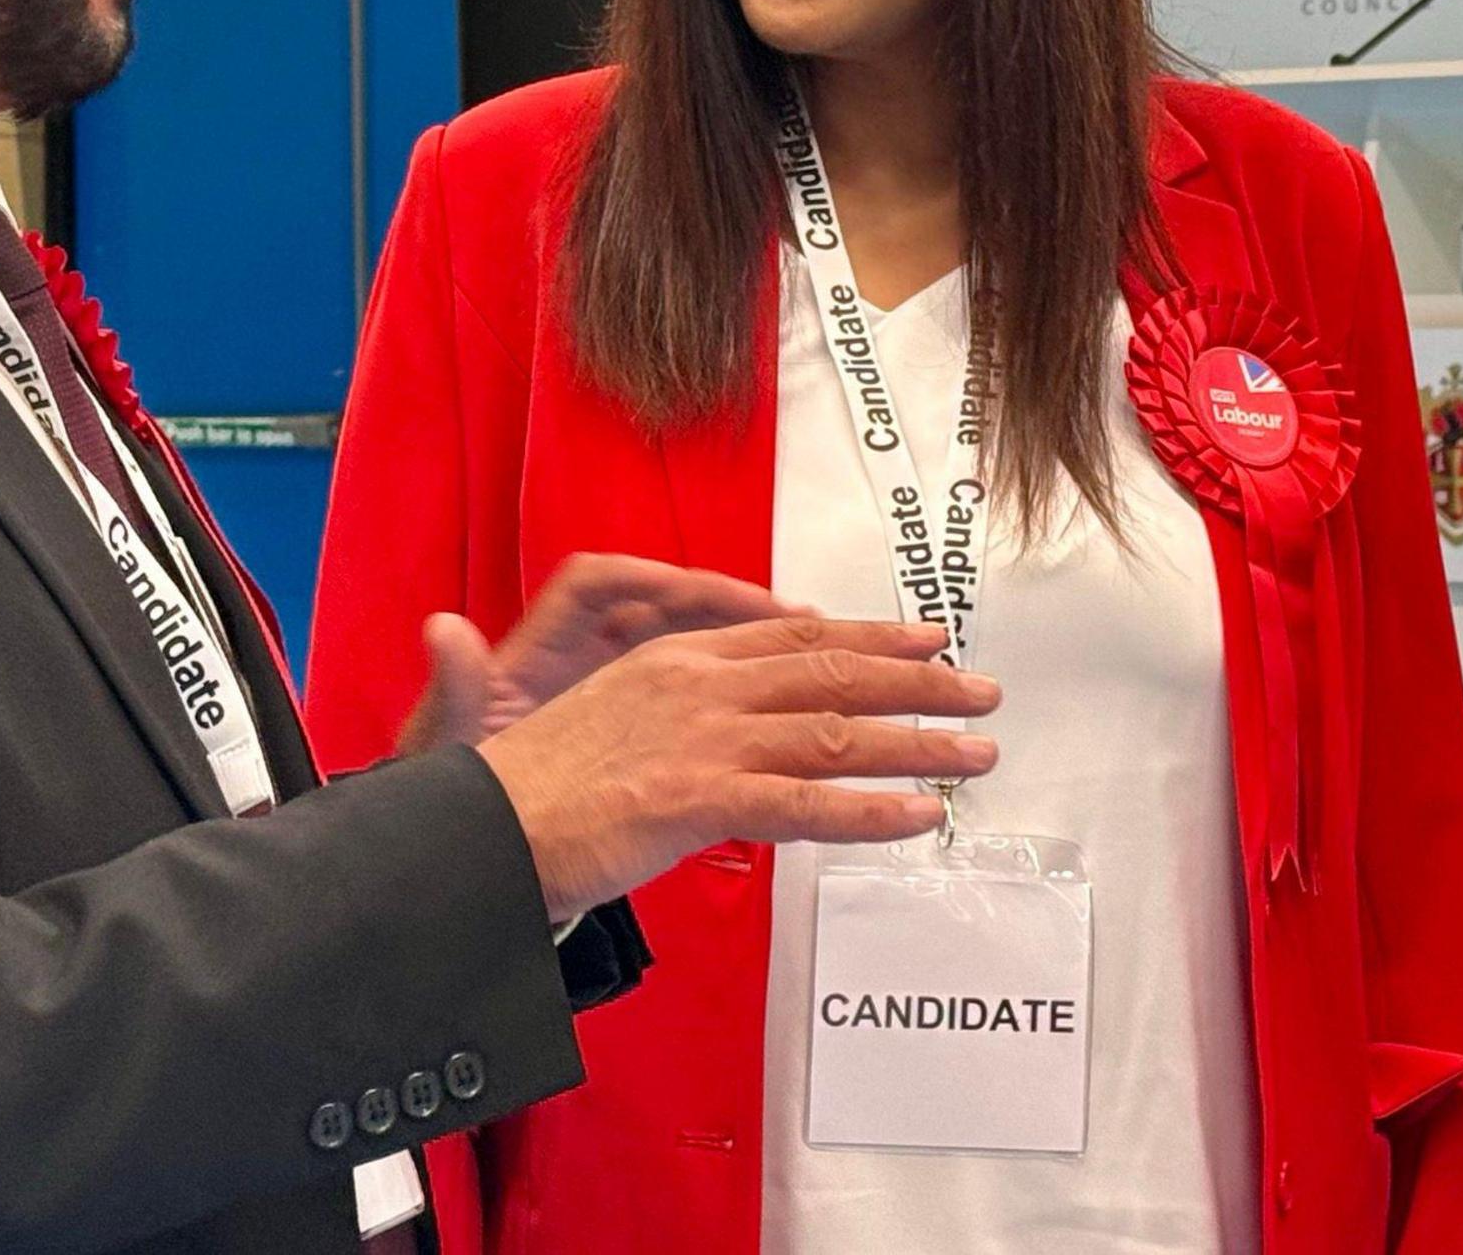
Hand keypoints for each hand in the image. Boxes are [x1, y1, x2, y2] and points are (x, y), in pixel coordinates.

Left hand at [397, 554, 797, 755]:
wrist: (466, 836)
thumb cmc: (458, 788)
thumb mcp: (450, 740)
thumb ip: (455, 686)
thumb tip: (443, 632)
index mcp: (537, 651)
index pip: (599, 586)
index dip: (651, 578)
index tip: (697, 590)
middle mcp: (580, 657)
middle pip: (665, 606)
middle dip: (727, 603)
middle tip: (792, 617)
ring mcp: (611, 690)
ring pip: (690, 645)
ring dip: (745, 639)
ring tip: (810, 647)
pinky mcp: (635, 729)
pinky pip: (696, 692)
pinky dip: (737, 692)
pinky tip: (785, 707)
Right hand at [475, 616, 1000, 921]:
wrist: (480, 826)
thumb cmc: (539, 786)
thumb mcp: (620, 722)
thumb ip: (690, 714)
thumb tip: (744, 724)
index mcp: (679, 657)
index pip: (797, 637)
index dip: (870, 638)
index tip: (926, 643)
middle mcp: (700, 684)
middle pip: (833, 673)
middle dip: (919, 682)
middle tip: (982, 691)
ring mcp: (702, 738)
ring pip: (836, 734)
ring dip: (919, 745)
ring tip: (977, 754)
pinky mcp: (697, 798)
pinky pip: (805, 806)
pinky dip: (870, 812)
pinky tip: (919, 818)